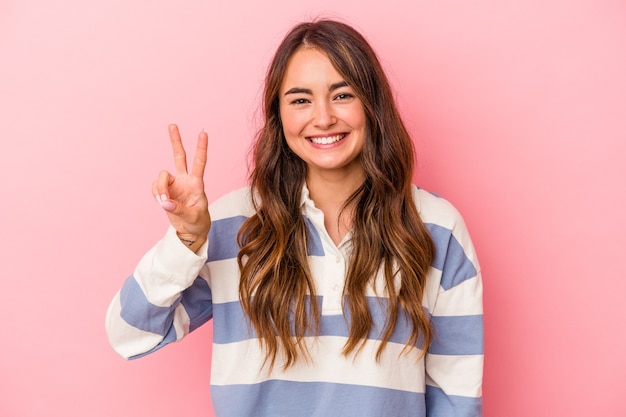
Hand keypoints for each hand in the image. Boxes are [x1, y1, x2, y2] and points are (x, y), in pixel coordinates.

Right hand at [152, 124, 210, 249]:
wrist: (190, 231)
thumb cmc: (197, 222)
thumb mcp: (193, 217)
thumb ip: (179, 209)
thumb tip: (165, 202)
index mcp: (197, 183)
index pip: (199, 162)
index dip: (201, 147)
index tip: (203, 132)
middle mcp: (185, 180)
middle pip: (179, 156)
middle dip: (175, 141)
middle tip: (172, 125)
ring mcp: (174, 184)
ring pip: (162, 175)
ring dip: (160, 188)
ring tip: (165, 202)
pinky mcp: (164, 191)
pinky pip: (155, 187)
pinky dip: (156, 193)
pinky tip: (163, 202)